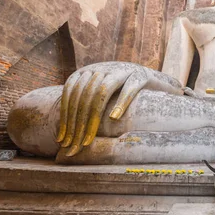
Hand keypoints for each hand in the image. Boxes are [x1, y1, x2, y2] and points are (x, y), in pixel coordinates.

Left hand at [56, 62, 182, 156]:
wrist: (152, 79)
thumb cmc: (121, 93)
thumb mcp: (99, 96)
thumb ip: (82, 107)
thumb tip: (62, 133)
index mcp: (88, 71)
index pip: (71, 94)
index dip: (65, 118)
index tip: (62, 140)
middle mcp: (103, 68)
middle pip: (84, 96)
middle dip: (77, 124)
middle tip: (75, 146)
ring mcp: (122, 70)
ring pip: (102, 92)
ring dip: (93, 117)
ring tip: (89, 138)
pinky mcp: (140, 76)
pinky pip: (129, 89)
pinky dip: (120, 103)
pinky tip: (114, 118)